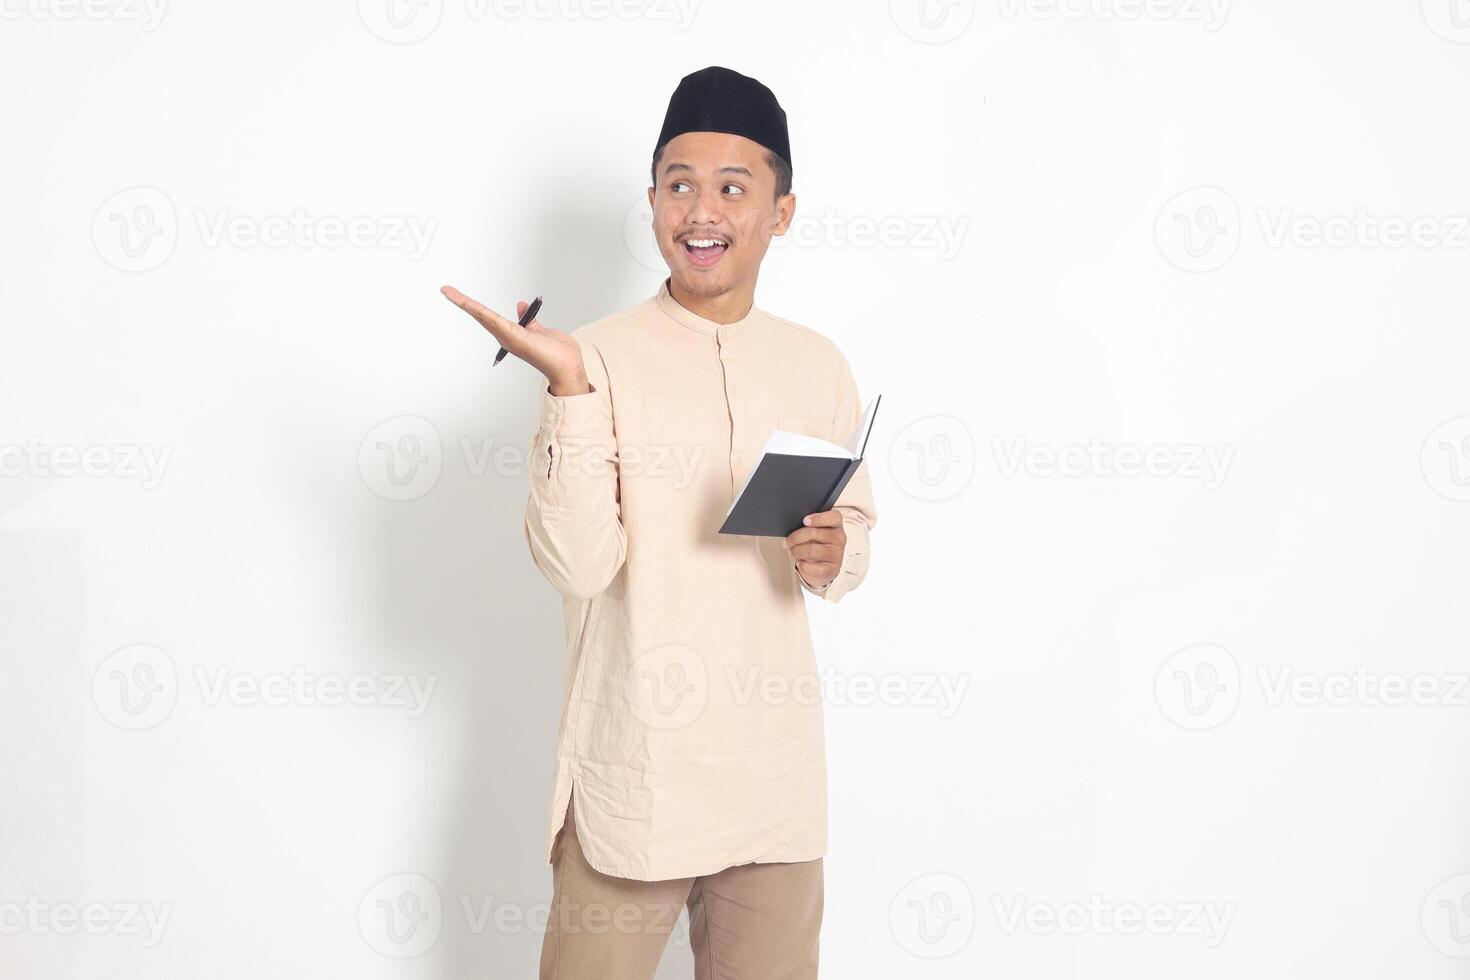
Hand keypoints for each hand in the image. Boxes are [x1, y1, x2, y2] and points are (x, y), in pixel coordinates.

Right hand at [440, 285, 588, 393]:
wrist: (568, 367)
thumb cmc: (558, 354)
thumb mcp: (541, 330)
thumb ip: (530, 320)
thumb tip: (522, 306)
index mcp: (511, 334)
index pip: (488, 316)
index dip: (473, 306)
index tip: (458, 296)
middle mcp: (506, 337)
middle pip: (480, 316)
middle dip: (462, 302)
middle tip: (446, 290)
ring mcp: (509, 337)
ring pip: (483, 316)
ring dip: (466, 304)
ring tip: (450, 293)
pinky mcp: (514, 337)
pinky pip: (495, 321)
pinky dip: (482, 312)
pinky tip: (470, 304)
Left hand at [785, 509, 845, 590]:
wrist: (822, 568)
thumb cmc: (816, 544)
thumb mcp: (815, 531)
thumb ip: (808, 525)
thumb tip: (792, 526)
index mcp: (836, 524)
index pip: (833, 517)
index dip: (818, 518)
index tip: (805, 521)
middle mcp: (839, 538)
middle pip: (813, 533)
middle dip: (795, 538)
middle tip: (787, 542)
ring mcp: (837, 554)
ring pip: (810, 551)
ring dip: (797, 551)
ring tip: (794, 552)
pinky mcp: (832, 570)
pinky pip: (811, 566)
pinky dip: (801, 565)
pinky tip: (801, 563)